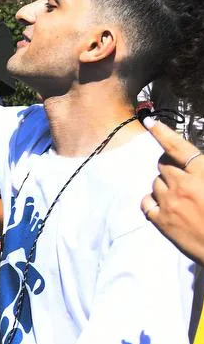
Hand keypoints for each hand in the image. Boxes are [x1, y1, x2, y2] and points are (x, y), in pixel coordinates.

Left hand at [142, 117, 203, 264]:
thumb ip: (201, 170)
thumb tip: (192, 165)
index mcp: (203, 172)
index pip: (178, 148)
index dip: (163, 133)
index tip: (149, 122)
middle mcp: (182, 185)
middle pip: (163, 165)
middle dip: (169, 166)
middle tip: (181, 176)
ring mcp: (169, 203)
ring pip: (155, 183)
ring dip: (163, 185)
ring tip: (179, 196)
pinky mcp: (160, 220)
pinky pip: (146, 202)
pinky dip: (152, 200)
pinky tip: (163, 205)